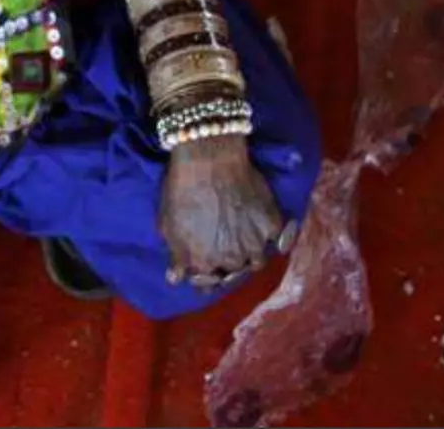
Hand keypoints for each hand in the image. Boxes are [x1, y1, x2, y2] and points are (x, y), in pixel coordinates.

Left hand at [158, 135, 284, 288]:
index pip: (206, 285)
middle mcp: (231, 260)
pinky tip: (262, 229)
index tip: (204, 266)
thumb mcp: (168, 225)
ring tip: (243, 240)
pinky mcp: (273, 226)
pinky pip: (276, 242)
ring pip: (256, 262)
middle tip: (224, 248)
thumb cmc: (181, 190)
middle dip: (226, 265)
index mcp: (203, 263)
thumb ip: (176, 256)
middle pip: (232, 273)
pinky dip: (271, 239)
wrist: (208, 160)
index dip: (204, 276)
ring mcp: (254, 245)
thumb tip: (176, 278)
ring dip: (249, 256)